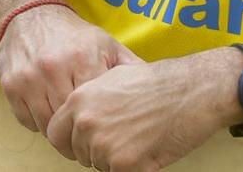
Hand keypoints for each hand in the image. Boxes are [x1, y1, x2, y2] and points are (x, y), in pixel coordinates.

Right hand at [0, 2, 140, 137]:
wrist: (29, 14)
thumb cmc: (72, 34)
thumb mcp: (106, 44)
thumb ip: (131, 68)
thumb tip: (162, 91)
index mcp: (82, 59)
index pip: (96, 109)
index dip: (103, 123)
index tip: (106, 130)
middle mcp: (53, 68)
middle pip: (71, 122)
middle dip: (81, 134)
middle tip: (88, 137)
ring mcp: (28, 78)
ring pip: (48, 127)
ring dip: (59, 132)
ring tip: (70, 129)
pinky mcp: (10, 85)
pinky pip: (27, 121)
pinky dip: (38, 122)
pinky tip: (48, 110)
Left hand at [47, 48, 235, 170]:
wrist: (187, 92)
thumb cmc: (155, 84)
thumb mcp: (110, 80)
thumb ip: (88, 102)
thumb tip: (77, 120)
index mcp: (78, 101)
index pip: (55, 134)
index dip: (70, 142)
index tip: (81, 144)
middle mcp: (85, 123)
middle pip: (79, 153)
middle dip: (97, 151)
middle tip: (123, 137)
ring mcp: (103, 145)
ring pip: (100, 166)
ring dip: (116, 160)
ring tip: (138, 138)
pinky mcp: (124, 165)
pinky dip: (133, 169)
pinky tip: (146, 149)